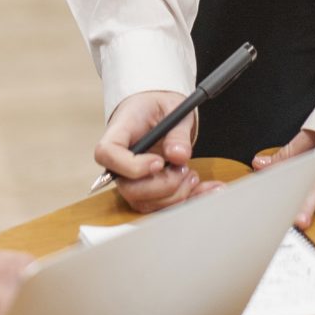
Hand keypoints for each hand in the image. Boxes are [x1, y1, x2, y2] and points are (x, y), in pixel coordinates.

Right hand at [94, 89, 213, 212]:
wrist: (159, 111)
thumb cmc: (158, 106)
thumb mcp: (172, 108)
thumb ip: (177, 132)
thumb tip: (179, 156)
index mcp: (118, 133)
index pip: (107, 154)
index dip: (131, 166)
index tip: (159, 162)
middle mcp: (120, 162)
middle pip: (128, 188)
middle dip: (163, 185)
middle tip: (183, 168)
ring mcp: (132, 180)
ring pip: (145, 204)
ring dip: (177, 195)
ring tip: (192, 174)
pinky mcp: (148, 192)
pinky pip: (163, 207)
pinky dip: (190, 200)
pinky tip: (208, 189)